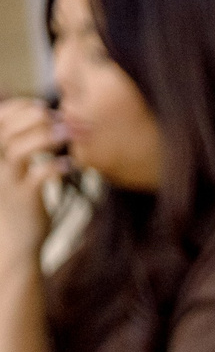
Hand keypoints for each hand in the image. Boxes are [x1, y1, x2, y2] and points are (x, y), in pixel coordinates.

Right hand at [0, 98, 66, 259]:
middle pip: (7, 131)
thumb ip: (25, 150)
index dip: (19, 108)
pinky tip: (71, 165)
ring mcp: (7, 182)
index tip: (44, 107)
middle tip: (61, 118)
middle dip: (35, 119)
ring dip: (45, 138)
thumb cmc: (21, 204)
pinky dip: (55, 167)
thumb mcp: (17, 173)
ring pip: (18, 150)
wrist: (16, 244)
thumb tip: (47, 122)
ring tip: (68, 135)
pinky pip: (37, 177)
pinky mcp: (24, 200)